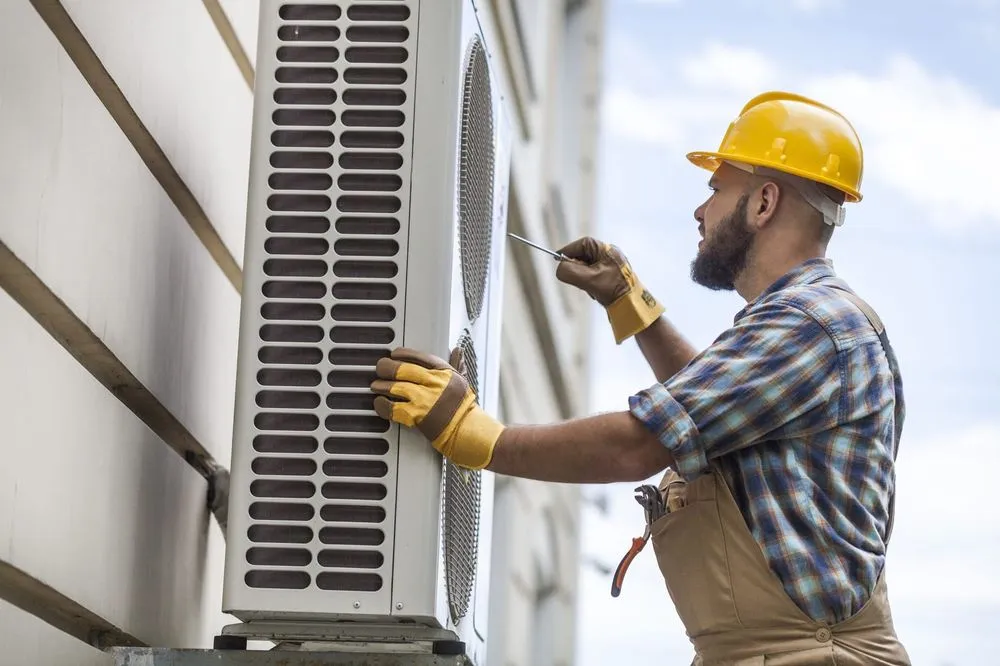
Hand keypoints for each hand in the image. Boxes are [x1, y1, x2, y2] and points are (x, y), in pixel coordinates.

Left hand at [370, 347, 504, 469]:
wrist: (467, 431)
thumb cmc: (464, 408)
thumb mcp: (461, 381)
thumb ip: (455, 364)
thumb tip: (457, 349)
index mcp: (444, 372)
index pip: (420, 356)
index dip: (403, 353)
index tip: (394, 354)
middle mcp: (434, 383)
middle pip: (403, 369)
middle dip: (387, 367)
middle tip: (380, 368)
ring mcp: (425, 399)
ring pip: (396, 387)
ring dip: (382, 386)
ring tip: (375, 385)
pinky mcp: (418, 416)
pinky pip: (393, 408)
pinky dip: (383, 405)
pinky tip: (379, 403)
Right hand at [555, 236, 664, 343]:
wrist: (631, 306)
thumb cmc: (613, 290)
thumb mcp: (588, 279)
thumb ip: (570, 271)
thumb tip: (560, 269)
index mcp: (607, 250)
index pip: (582, 244)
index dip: (568, 250)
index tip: (557, 258)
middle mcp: (610, 255)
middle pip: (583, 256)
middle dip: (577, 268)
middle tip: (576, 278)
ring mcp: (611, 266)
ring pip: (587, 267)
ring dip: (583, 278)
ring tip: (590, 288)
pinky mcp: (610, 277)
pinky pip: (593, 276)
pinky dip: (589, 283)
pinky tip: (596, 292)